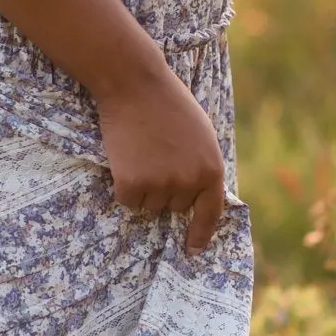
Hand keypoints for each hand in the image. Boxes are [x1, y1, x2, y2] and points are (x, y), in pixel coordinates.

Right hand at [93, 58, 227, 252]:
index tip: (192, 251)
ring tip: (141, 152)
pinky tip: (126, 157)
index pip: (210, 213)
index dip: (200, 234)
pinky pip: (127, 200)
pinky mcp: (132, 184)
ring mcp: (160, 185)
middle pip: (173, 207)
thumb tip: (194, 199)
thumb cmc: (169, 104)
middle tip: (156, 156)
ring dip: (143, 186)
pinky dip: (123, 185)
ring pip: (149, 205)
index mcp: (212, 170)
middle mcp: (188, 183)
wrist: (135, 85)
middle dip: (164, 189)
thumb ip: (201, 167)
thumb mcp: (201, 135)